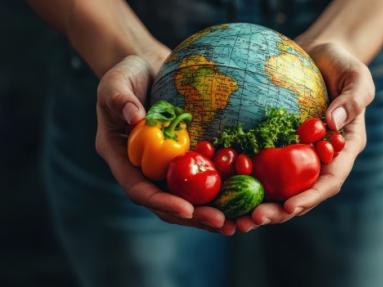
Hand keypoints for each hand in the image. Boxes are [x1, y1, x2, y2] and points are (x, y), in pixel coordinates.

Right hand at [95, 55, 235, 234]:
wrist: (147, 68)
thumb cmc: (126, 73)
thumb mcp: (116, 82)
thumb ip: (120, 100)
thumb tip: (134, 117)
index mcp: (121, 157)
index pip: (139, 188)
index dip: (162, 201)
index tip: (187, 209)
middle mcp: (142, 169)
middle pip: (166, 201)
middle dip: (193, 215)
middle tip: (222, 223)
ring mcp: (164, 166)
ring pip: (186, 198)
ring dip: (209, 212)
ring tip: (236, 223)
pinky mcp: (184, 159)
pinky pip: (201, 179)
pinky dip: (219, 192)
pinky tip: (242, 202)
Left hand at [234, 43, 374, 231]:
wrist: (319, 56)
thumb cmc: (343, 65)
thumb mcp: (356, 77)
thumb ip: (352, 100)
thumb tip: (332, 123)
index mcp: (344, 149)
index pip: (330, 180)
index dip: (311, 197)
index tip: (290, 207)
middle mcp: (321, 159)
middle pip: (301, 193)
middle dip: (279, 211)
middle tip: (254, 219)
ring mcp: (298, 154)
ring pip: (280, 188)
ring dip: (259, 205)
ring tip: (236, 218)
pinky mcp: (278, 146)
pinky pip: (262, 166)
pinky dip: (245, 180)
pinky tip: (224, 188)